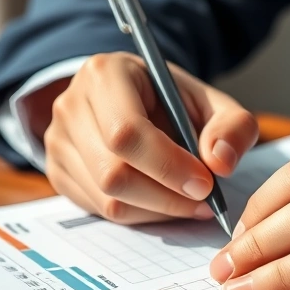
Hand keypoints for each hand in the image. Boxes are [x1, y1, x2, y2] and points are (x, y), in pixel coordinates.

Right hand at [36, 52, 257, 223]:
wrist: (135, 100)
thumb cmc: (172, 101)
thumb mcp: (211, 102)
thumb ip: (231, 126)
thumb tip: (220, 162)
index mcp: (105, 74)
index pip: (126, 131)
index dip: (168, 166)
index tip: (205, 184)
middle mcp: (71, 106)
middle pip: (113, 174)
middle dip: (167, 196)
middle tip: (205, 200)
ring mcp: (58, 142)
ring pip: (107, 199)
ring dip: (158, 210)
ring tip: (190, 201)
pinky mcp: (58, 172)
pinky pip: (100, 211)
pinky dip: (140, 215)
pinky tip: (163, 200)